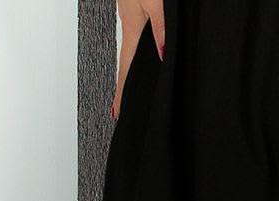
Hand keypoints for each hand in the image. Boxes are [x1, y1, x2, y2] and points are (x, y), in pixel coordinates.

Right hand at [113, 0, 165, 119]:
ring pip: (130, 52)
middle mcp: (129, 27)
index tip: (117, 112)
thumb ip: (161, 28)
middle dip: (122, 88)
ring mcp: (131, 19)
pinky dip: (133, 56)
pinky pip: (134, 41)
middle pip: (125, 65)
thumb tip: (162, 54)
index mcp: (132, 30)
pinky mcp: (136, 11)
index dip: (122, 91)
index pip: (126, 68)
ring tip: (126, 92)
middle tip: (118, 109)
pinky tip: (138, 58)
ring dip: (127, 72)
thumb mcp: (157, 3)